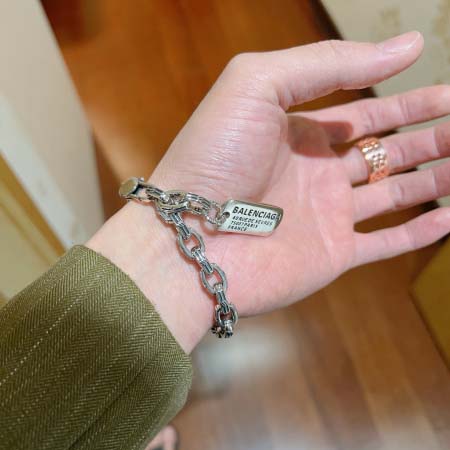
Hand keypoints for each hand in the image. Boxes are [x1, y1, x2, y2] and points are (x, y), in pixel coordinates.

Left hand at [88, 31, 449, 351]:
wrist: (189, 236)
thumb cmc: (216, 156)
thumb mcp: (258, 83)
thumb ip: (329, 64)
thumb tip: (409, 44)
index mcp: (297, 132)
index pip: (363, 114)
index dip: (406, 103)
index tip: (447, 91)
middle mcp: (314, 172)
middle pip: (383, 151)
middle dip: (427, 137)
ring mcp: (324, 215)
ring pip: (392, 193)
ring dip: (432, 178)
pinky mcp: (331, 254)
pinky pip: (384, 242)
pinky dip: (417, 233)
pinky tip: (448, 218)